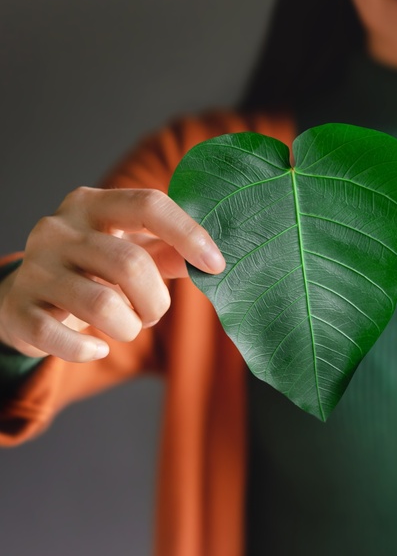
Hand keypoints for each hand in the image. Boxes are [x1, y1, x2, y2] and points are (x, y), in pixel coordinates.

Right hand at [0, 187, 224, 361]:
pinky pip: (62, 339)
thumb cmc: (91, 271)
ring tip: (128, 326)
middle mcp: (58, 229)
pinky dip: (88, 351)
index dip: (188, 234)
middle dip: (155, 300)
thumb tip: (210, 260)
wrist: (22, 298)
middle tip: (153, 312)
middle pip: (130, 264)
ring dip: (129, 326)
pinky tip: (97, 349)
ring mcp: (35, 268)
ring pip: (102, 305)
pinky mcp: (17, 308)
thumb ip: (168, 251)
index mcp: (91, 204)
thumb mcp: (129, 250)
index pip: (148, 205)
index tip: (216, 265)